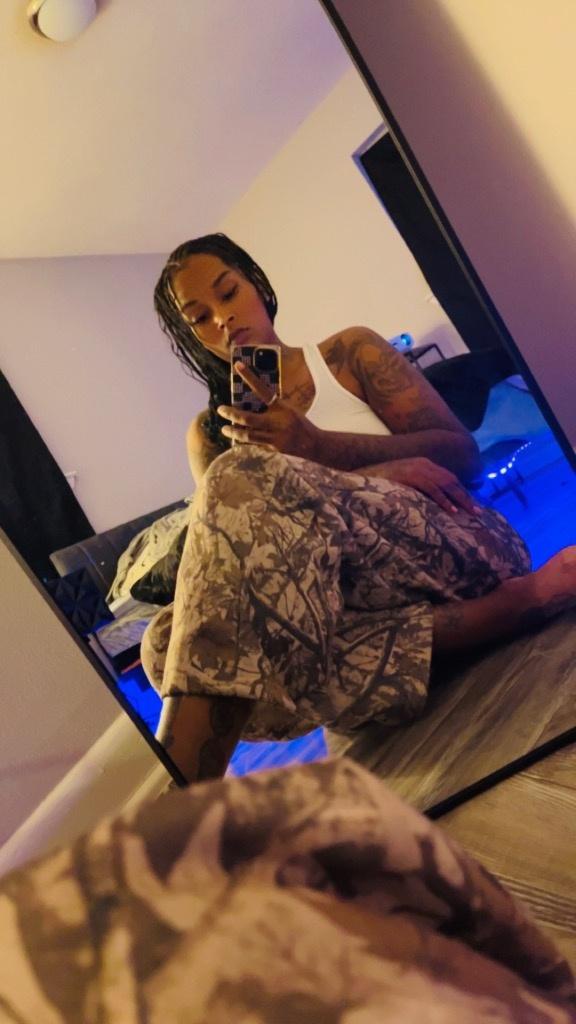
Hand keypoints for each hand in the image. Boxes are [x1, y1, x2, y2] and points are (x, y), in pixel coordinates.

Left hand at [217, 361, 320, 459]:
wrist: (313, 443)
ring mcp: (274, 437)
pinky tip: (236, 439)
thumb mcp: (288, 409)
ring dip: (233, 431)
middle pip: (248, 418)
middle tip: (221, 409)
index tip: (237, 365)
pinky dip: (244, 441)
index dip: (249, 376)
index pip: (262, 389)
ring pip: (248, 435)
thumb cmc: (299, 423)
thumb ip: (272, 405)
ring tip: (224, 428)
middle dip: (231, 414)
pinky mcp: (272, 448)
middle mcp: (276, 422)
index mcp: (281, 407)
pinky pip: (254, 444)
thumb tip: (251, 401)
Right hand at [362, 457, 476, 514]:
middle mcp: (423, 463)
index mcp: (423, 464)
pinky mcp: (411, 475)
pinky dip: (444, 500)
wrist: (361, 477)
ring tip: (470, 513)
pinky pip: (432, 489)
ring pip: (446, 484)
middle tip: (478, 512)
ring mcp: (417, 468)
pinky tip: (451, 510)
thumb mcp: (403, 483)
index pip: (448, 477)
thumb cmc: (380, 483)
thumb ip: (418, 488)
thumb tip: (432, 503)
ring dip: (460, 499)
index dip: (462, 491)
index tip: (471, 505)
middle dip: (466, 496)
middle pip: (451, 480)